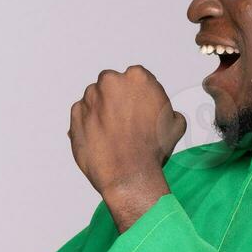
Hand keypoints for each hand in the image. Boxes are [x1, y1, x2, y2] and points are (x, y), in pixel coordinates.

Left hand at [68, 65, 183, 227]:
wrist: (128, 175)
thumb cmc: (152, 150)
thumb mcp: (175, 125)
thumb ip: (167, 110)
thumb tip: (168, 114)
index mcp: (137, 77)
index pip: (137, 79)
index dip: (139, 97)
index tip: (139, 111)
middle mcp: (111, 81)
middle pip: (113, 85)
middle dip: (117, 100)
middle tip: (126, 123)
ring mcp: (90, 97)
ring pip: (96, 99)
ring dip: (102, 111)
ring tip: (113, 135)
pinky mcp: (75, 113)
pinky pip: (82, 114)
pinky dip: (88, 124)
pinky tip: (101, 140)